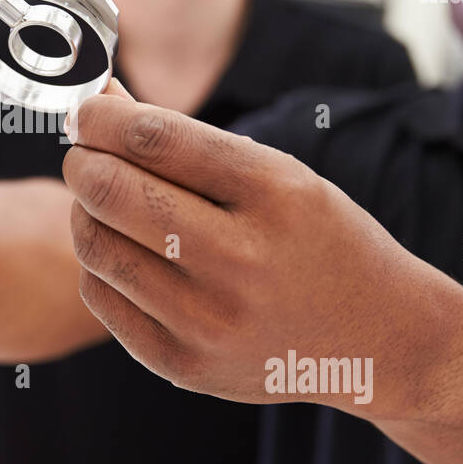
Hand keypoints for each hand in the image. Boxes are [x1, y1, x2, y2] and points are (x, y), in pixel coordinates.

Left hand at [61, 89, 462, 418]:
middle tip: (84, 153)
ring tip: (103, 202)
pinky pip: (101, 295)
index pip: (154, 139)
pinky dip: (99, 264)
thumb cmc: (318, 239)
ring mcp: (211, 320)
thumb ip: (187, 141)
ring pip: (95, 245)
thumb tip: (100, 99)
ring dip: (85, 211)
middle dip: (83, 160)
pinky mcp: (184, 364)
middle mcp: (243, 259)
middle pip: (112, 191)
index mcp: (275, 195)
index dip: (102, 115)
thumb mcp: (278, 175)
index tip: (88, 109)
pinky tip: (124, 252)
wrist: (380, 339)